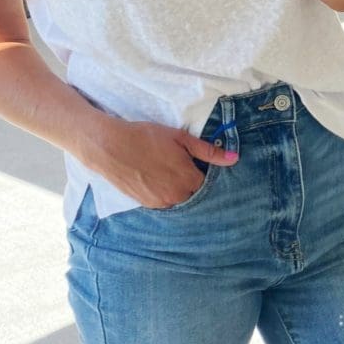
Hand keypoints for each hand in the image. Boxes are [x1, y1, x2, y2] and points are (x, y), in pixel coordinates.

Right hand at [92, 118, 238, 208]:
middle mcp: (177, 196)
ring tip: (169, 172)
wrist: (110, 146)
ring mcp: (161, 203)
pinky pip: (165, 203)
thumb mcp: (180, 139)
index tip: (200, 165)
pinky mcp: (147, 205)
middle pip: (196, 194)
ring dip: (180, 190)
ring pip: (180, 200)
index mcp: (189, 179)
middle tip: (183, 168)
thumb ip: (208, 151)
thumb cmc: (146, 138)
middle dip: (194, 183)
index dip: (206, 174)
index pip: (209, 184)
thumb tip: (234, 159)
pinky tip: (158, 180)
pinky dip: (166, 194)